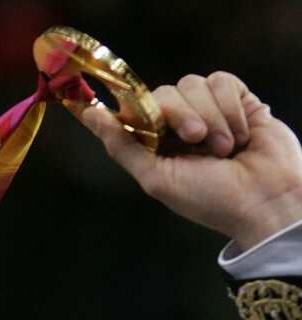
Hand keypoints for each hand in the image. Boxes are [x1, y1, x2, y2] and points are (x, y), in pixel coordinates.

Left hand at [81, 71, 301, 249]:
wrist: (266, 200)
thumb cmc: (211, 199)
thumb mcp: (156, 178)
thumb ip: (122, 145)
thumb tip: (90, 114)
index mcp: (155, 142)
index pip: (134, 109)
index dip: (136, 109)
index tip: (138, 116)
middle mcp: (177, 123)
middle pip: (163, 93)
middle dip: (180, 115)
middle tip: (197, 139)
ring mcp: (207, 109)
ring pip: (192, 84)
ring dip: (209, 116)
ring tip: (225, 147)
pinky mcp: (237, 99)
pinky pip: (221, 81)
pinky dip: (230, 107)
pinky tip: (241, 134)